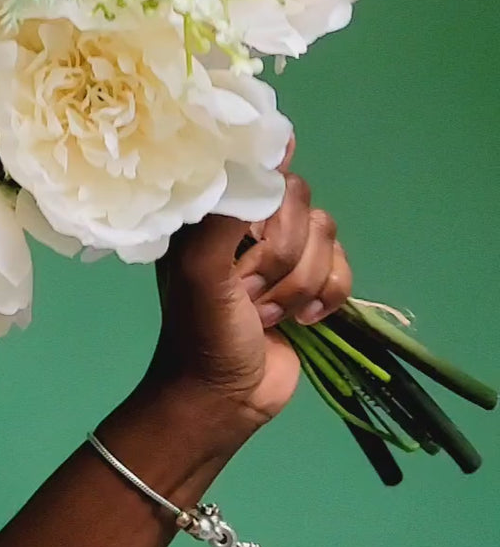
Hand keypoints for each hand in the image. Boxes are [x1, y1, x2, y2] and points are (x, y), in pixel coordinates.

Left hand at [147, 145, 351, 441]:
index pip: (261, 169)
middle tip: (247, 290)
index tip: (257, 231)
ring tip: (266, 312)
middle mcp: (250, 223)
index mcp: (215, 211)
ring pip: (326, 236)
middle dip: (280, 256)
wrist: (227, 398)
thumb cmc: (203, 332)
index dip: (265, 202)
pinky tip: (303, 321)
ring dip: (298, 283)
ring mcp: (284, 253)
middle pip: (300, 203)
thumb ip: (229, 211)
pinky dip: (328, 296)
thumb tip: (276, 148)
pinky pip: (345, 267)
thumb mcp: (200, 269)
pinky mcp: (313, 282)